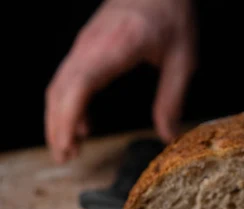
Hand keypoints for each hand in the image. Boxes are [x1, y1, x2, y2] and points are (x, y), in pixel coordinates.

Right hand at [45, 0, 196, 162]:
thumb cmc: (172, 14)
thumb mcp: (183, 59)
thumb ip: (173, 99)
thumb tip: (169, 136)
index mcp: (114, 48)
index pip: (78, 85)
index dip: (68, 118)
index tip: (69, 145)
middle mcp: (91, 45)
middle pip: (60, 89)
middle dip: (58, 126)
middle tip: (66, 158)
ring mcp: (85, 43)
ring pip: (59, 83)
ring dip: (59, 116)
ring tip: (70, 147)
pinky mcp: (87, 45)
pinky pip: (70, 77)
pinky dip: (70, 102)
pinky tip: (84, 123)